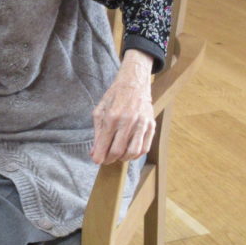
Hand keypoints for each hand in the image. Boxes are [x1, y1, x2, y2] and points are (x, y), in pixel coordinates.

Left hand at [90, 49, 155, 163]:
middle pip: (118, 151)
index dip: (99, 156)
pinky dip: (136, 154)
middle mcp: (128, 121)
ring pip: (133, 152)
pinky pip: (145, 147)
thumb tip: (94, 152)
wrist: (134, 83)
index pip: (104, 144)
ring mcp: (141, 123)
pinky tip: (129, 151)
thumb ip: (97, 133)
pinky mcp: (151, 125)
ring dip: (123, 158)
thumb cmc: (114, 97)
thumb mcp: (100, 111)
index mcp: (112, 116)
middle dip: (109, 159)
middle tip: (106, 159)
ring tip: (118, 155)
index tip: (96, 161)